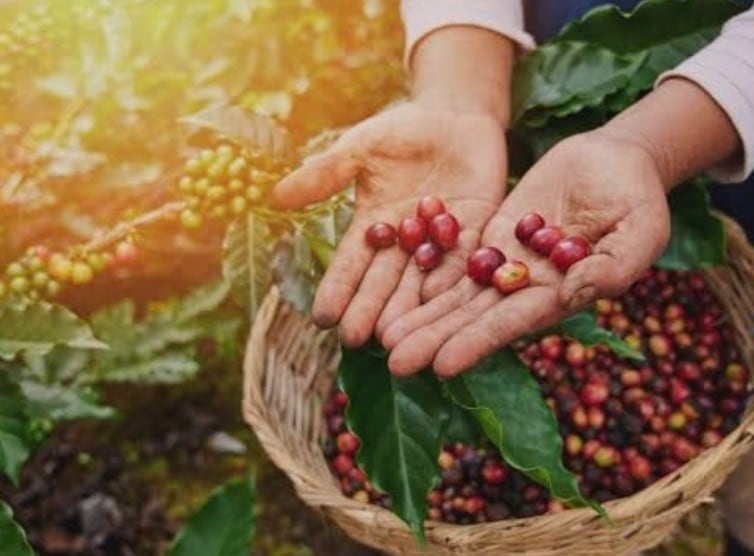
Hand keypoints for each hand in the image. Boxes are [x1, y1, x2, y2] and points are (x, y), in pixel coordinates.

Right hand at [272, 102, 507, 346]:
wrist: (456, 113)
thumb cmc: (402, 130)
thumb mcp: (359, 148)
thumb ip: (325, 174)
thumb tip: (276, 196)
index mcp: (373, 225)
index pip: (351, 264)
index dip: (337, 290)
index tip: (322, 317)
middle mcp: (406, 242)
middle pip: (385, 281)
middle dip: (370, 310)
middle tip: (357, 339)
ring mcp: (441, 239)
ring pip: (422, 279)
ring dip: (409, 308)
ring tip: (396, 335)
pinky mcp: (477, 230)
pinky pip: (464, 257)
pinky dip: (452, 277)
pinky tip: (440, 300)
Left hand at [382, 131, 670, 375]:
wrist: (618, 160)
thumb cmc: (640, 200)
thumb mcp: (640, 232)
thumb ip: (611, 268)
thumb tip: (571, 293)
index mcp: (561, 296)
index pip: (512, 324)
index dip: (477, 343)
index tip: (442, 365)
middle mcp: (528, 287)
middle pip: (474, 317)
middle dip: (436, 338)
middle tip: (394, 361)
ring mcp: (508, 262)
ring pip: (458, 293)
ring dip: (423, 314)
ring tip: (383, 338)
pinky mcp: (494, 235)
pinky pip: (457, 255)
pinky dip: (428, 272)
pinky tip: (396, 290)